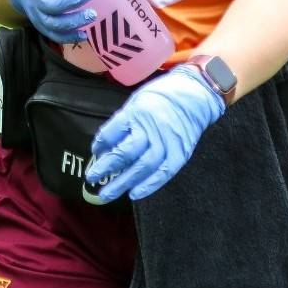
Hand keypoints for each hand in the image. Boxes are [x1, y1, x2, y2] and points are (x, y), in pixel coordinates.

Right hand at [5, 0, 95, 42]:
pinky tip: (85, 35)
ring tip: (93, 15)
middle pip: (51, 4)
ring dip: (74, 21)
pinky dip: (70, 37)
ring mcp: (38, 16)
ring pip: (54, 23)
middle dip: (72, 0)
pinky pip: (55, 36)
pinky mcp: (43, 27)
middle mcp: (34, 0)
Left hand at [85, 65, 224, 201]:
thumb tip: (106, 145)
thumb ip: (124, 121)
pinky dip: (149, 185)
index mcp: (137, 111)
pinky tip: (135, 194)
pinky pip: (163, 173)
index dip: (100, 144)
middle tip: (91, 178)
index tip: (95, 152)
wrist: (196, 94)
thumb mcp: (138, 100)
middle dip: (106, 168)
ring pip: (142, 167)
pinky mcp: (181, 152)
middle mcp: (151, 127)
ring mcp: (168, 141)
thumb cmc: (163, 95)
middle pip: (125, 153)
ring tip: (107, 194)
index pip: (112, 132)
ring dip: (123, 183)